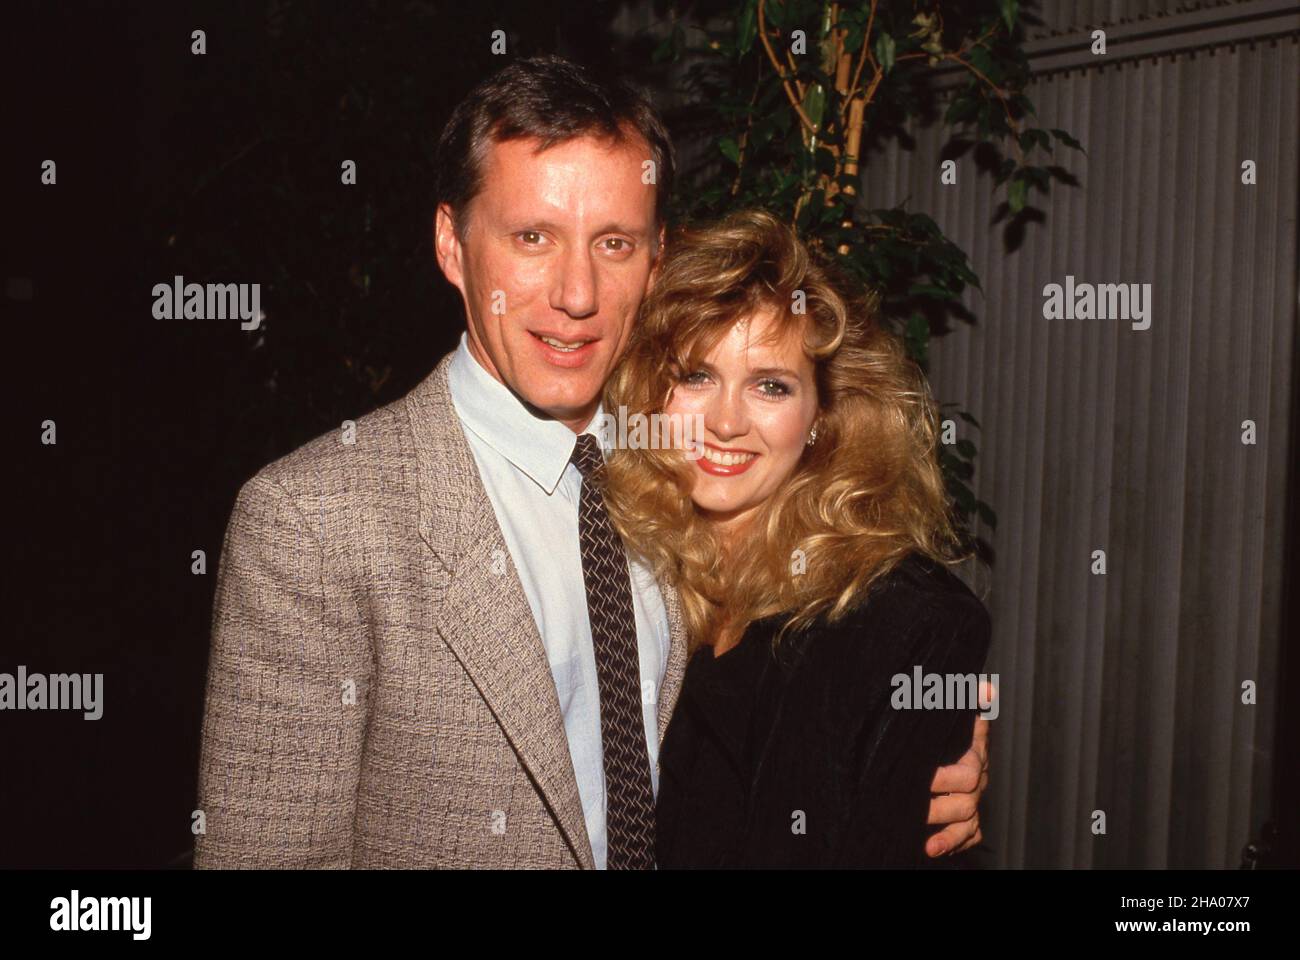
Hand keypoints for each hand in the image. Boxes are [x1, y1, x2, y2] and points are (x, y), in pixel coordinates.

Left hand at [924, 681, 992, 857]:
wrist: (938, 752)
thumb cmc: (940, 729)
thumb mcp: (945, 712)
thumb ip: (959, 697)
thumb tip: (986, 688)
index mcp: (973, 748)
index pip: (973, 753)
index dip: (951, 767)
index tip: (929, 775)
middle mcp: (977, 775)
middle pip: (969, 789)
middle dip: (941, 796)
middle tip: (914, 798)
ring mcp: (973, 798)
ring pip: (969, 817)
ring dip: (947, 829)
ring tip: (926, 840)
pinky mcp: (967, 818)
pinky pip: (970, 834)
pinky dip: (953, 842)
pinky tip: (932, 848)